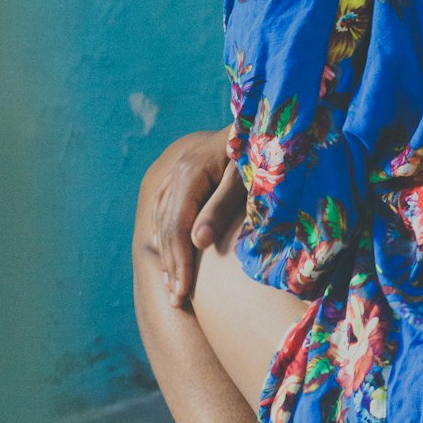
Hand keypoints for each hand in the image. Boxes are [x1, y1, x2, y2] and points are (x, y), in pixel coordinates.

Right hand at [149, 127, 244, 307]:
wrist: (260, 121)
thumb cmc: (259, 150)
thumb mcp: (245, 179)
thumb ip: (221, 207)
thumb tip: (198, 243)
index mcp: (190, 172)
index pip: (177, 227)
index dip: (179, 262)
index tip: (184, 293)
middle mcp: (177, 172)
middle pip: (166, 227)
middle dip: (171, 266)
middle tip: (178, 301)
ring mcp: (176, 172)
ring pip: (162, 220)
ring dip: (166, 255)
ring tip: (173, 287)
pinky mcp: (181, 175)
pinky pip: (164, 210)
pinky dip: (164, 236)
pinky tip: (168, 255)